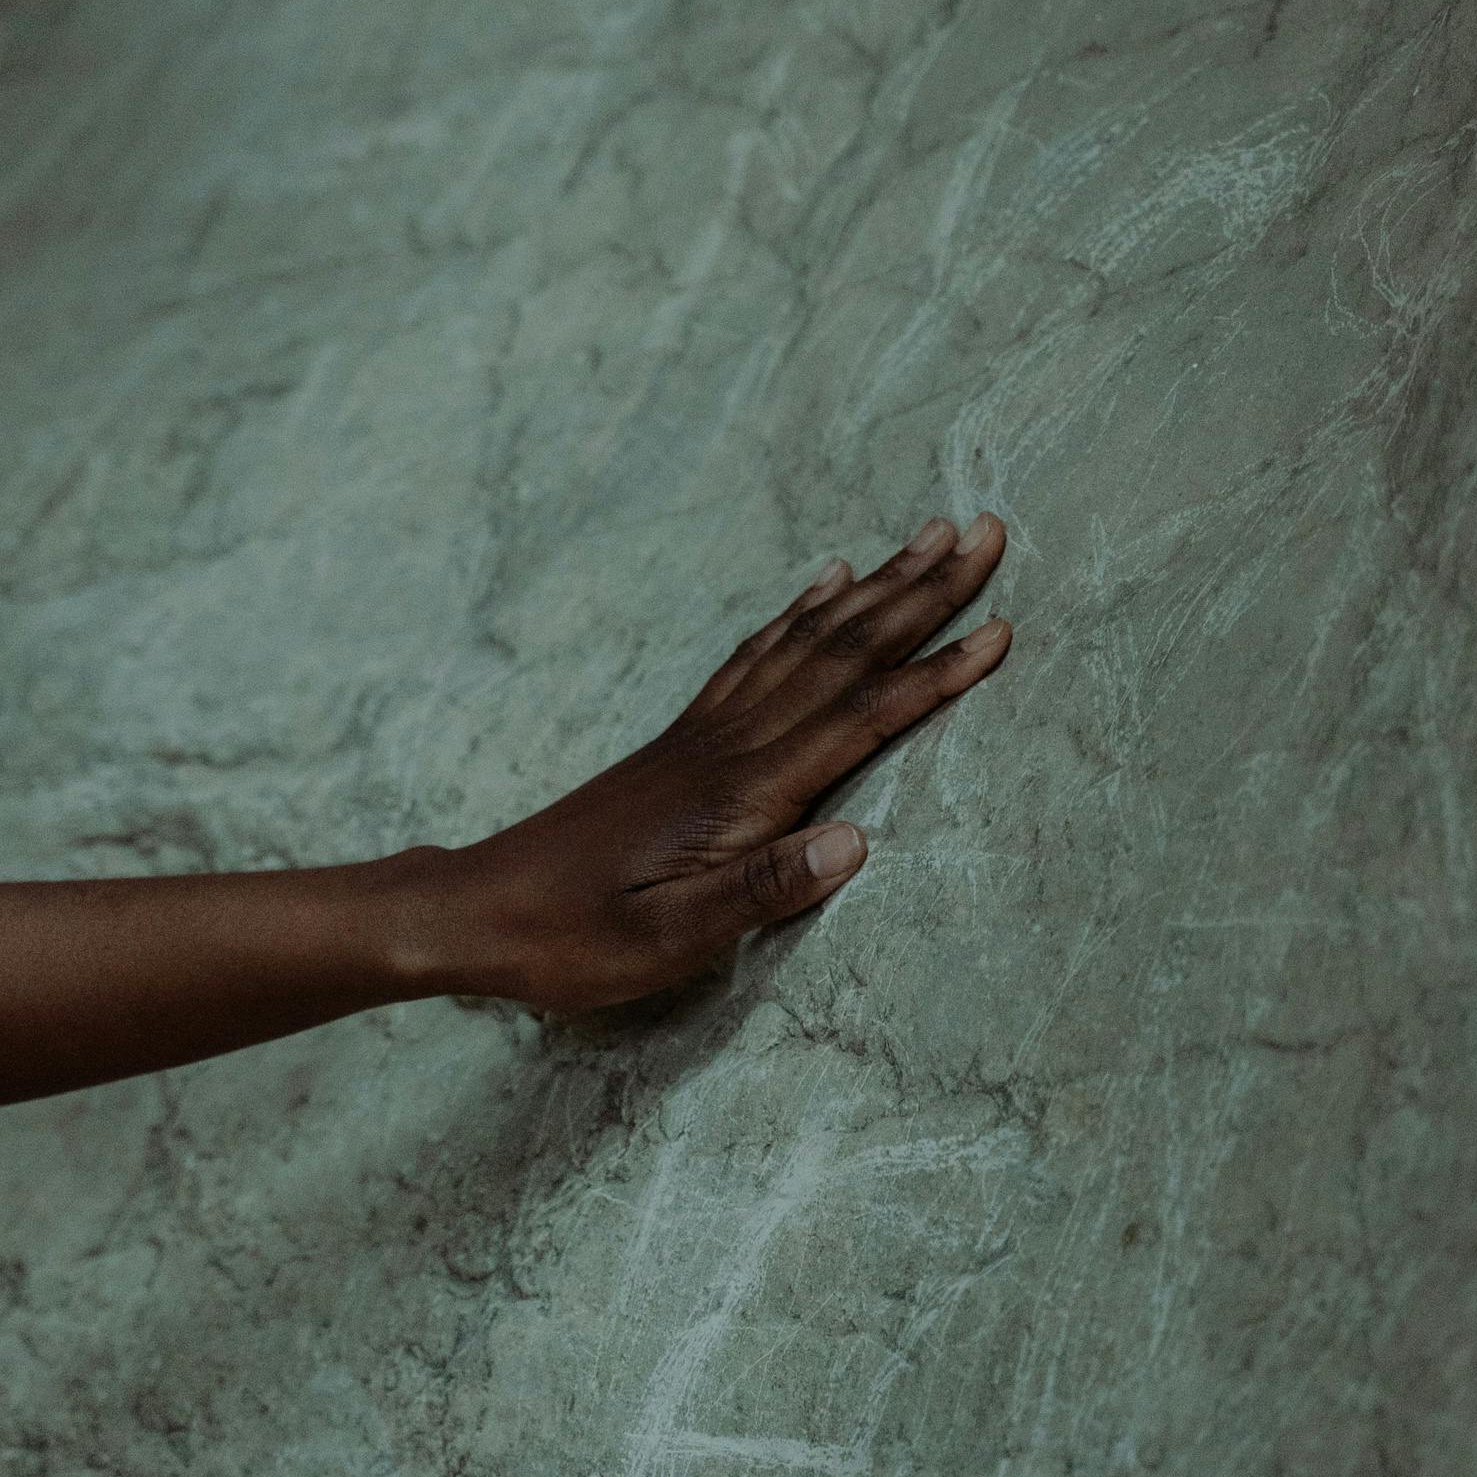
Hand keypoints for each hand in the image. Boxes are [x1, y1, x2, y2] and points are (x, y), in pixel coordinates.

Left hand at [440, 513, 1010, 1013]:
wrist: (477, 910)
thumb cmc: (572, 941)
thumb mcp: (666, 943)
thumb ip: (760, 891)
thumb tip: (857, 844)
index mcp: (740, 795)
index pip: (858, 722)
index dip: (933, 676)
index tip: (999, 627)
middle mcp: (729, 747)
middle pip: (844, 655)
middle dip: (922, 594)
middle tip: (986, 532)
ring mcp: (704, 734)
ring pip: (809, 642)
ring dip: (878, 589)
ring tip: (929, 537)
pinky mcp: (684, 739)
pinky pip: (757, 655)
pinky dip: (801, 612)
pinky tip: (828, 582)